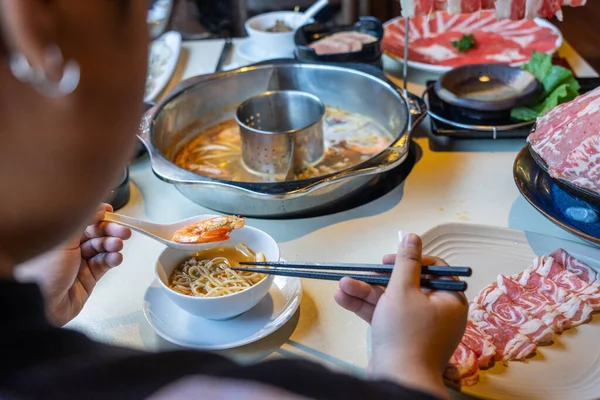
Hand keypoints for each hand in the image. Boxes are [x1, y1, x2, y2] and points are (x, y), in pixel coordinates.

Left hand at [14, 204, 130, 326]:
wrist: (43, 305)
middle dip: (110, 231)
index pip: (82, 221)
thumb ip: (83, 221)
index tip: (111, 212)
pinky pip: (104, 264)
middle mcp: (68, 248)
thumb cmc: (45, 271)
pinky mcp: (89, 278)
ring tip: (118, 245)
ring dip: (112, 245)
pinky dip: (112, 259)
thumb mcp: (63, 240)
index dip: (97, 215)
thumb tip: (98, 207)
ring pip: (101, 248)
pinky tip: (116, 258)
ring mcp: (79, 263)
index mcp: (59, 236)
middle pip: (95, 234)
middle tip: (124, 231)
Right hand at [334, 233, 466, 398]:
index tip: (388, 261)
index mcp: (450, 299)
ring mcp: (419, 327)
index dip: (410, 260)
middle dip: (377, 279)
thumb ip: (406, 262)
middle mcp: (438, 312)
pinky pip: (386, 316)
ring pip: (392, 301)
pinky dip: (367, 308)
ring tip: (341, 285)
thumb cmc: (405, 333)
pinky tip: (343, 298)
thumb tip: (412, 236)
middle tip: (361, 273)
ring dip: (366, 292)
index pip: (434, 269)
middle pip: (407, 285)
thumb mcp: (403, 290)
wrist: (398, 380)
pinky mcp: (401, 338)